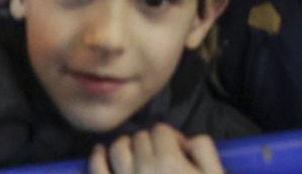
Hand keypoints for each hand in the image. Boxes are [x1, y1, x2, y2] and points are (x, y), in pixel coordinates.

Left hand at [90, 127, 225, 173]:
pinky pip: (97, 169)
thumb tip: (186, 140)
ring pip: (117, 148)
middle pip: (140, 138)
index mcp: (168, 161)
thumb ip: (204, 150)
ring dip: (126, 145)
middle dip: (152, 143)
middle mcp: (142, 168)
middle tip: (162, 159)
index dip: (172, 139)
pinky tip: (100, 151)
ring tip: (135, 153)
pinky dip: (97, 157)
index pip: (162, 131)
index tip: (179, 153)